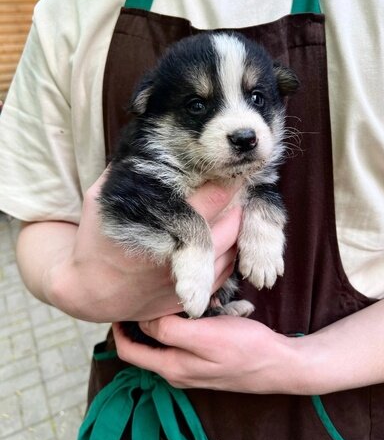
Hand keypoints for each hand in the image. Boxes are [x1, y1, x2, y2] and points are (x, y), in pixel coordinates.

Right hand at [23, 171, 242, 321]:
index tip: (233, 167)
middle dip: (237, 203)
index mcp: (162, 224)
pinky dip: (230, 252)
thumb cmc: (94, 241)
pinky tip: (220, 238)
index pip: (216, 197)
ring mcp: (190, 280)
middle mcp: (182, 254)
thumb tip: (145, 142)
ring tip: (229, 211)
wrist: (90, 293)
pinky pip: (227, 271)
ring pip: (234, 248)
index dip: (229, 179)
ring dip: (236, 227)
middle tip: (233, 188)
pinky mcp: (194, 297)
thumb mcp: (100, 198)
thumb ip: (125, 170)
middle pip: (233, 222)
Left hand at [112, 315, 301, 393]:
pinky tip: (191, 307)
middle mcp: (177, 371)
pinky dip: (180, 324)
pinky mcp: (205, 360)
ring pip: (164, 342)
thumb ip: (169, 331)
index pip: (130, 352)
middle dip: (139, 323)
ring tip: (165, 298)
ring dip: (161, 321)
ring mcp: (192, 367)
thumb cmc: (244, 347)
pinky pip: (182, 341)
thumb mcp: (204, 336)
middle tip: (142, 295)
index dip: (119, 329)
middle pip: (144, 347)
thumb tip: (144, 322)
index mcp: (172, 368)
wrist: (278, 363)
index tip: (121, 304)